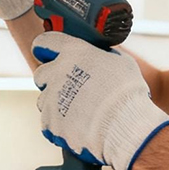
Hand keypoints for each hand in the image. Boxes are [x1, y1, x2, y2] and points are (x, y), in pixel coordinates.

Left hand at [32, 31, 168, 169]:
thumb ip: (102, 55)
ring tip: (79, 113)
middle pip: (41, 74)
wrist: (125, 126)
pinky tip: (78, 127)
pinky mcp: (50, 122)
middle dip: (52, 81)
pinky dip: (60, 126)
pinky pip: (49, 123)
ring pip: (44, 100)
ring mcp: (51, 99)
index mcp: (73, 52)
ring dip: (56, 105)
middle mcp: (57, 73)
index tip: (49, 55)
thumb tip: (100, 56)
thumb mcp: (121, 62)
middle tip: (70, 89)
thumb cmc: (127, 93)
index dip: (46, 49)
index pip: (44, 42)